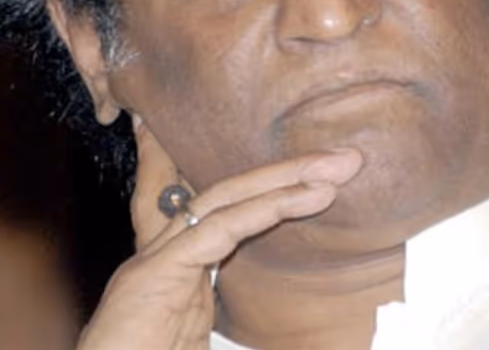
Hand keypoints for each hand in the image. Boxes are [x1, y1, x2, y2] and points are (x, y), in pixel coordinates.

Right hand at [76, 117, 363, 349]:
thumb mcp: (193, 341)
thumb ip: (220, 317)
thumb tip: (278, 334)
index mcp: (169, 273)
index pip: (202, 210)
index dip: (244, 177)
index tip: (280, 156)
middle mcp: (159, 257)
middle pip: (221, 193)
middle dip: (280, 170)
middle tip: (335, 157)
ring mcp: (153, 263)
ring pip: (222, 199)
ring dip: (281, 179)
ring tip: (331, 168)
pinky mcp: (154, 276)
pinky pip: (217, 231)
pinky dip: (262, 209)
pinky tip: (302, 197)